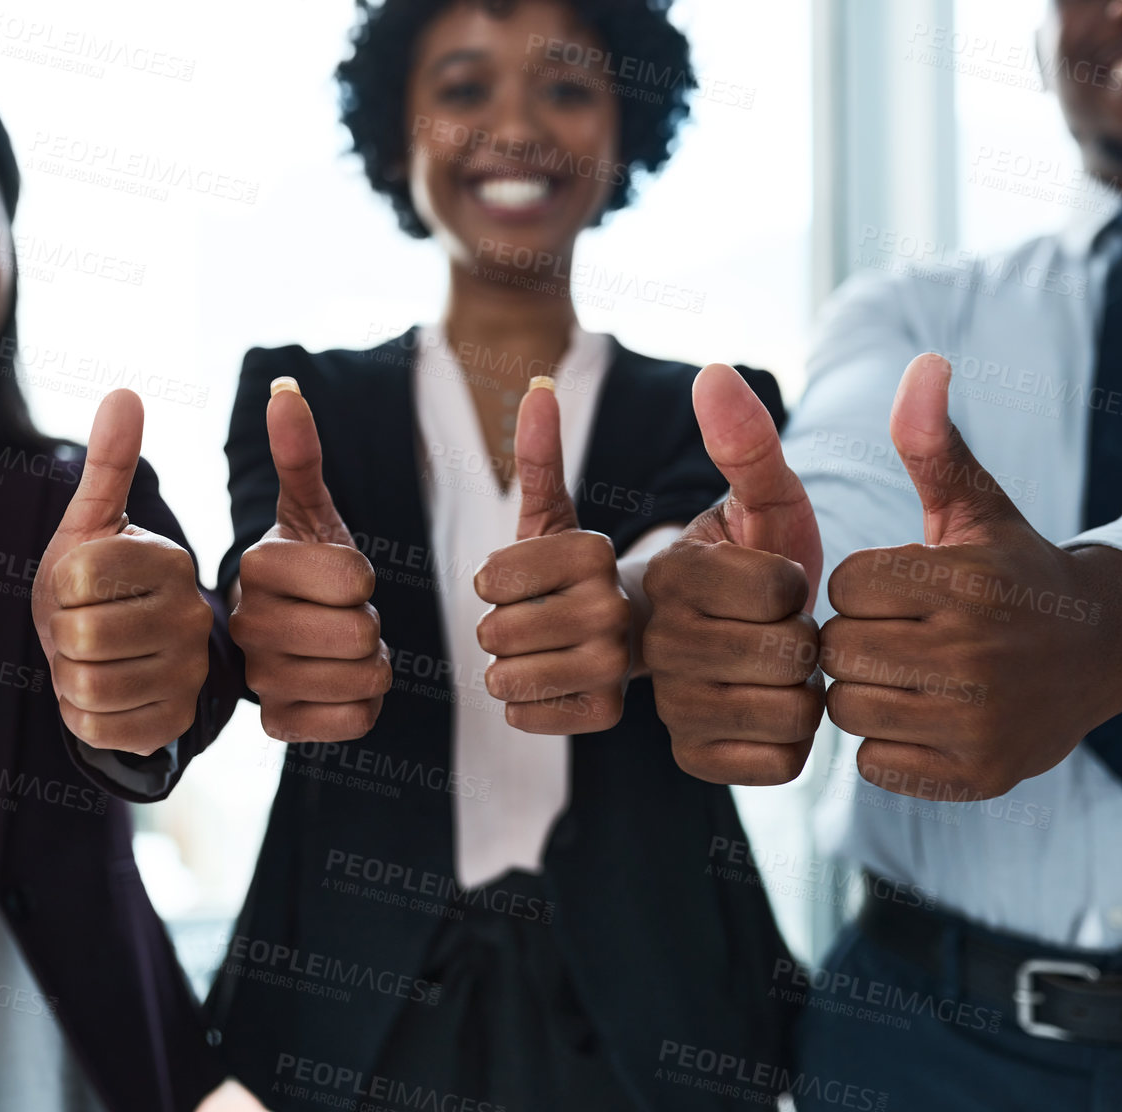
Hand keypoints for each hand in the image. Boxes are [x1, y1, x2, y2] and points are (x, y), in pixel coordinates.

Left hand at [32, 389, 211, 756]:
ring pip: (87, 684)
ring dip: (68, 676)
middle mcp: (193, 615)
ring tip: (86, 658)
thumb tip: (127, 391)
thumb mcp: (93, 526)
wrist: (123, 658)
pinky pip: (97, 726)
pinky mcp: (173, 721)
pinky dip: (80, 714)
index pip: (78, 575)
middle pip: (80, 634)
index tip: (78, 585)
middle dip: (60, 635)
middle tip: (77, 627)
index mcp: (171, 559)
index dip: (59, 586)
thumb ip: (108, 464)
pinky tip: (98, 692)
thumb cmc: (96, 584)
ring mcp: (189, 673)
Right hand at [230, 378, 390, 741]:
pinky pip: (355, 722)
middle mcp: (245, 624)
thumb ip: (300, 454)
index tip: (341, 577)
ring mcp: (258, 679)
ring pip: (365, 678)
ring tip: (344, 649)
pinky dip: (364, 705)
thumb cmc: (307, 569)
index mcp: (256, 564)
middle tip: (346, 617)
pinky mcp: (276, 724)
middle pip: (362, 633)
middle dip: (372, 624)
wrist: (284, 637)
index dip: (365, 579)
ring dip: (373, 665)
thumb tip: (284, 388)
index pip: (356, 578)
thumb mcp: (308, 511)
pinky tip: (340, 685)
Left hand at [472, 379, 628, 733]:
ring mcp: (614, 666)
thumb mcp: (552, 515)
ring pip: (502, 676)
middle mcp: (614, 609)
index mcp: (596, 552)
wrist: (630, 635)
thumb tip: (537, 386)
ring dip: (504, 666)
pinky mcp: (605, 715)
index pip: (491, 576)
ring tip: (540, 650)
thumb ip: (540, 456)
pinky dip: (522, 703)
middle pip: (493, 631)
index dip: (492, 580)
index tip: (523, 577)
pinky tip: (553, 681)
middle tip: (532, 619)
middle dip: (495, 627)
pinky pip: (519, 714)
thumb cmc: (572, 573)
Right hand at [642, 365, 824, 783]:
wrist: (747, 642)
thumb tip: (714, 371)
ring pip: (790, 712)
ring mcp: (670, 706)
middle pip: (788, 656)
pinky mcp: (695, 759)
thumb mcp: (766, 500)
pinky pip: (782, 761)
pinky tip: (778, 709)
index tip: (783, 582)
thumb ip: (748, 444)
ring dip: (809, 691)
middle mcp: (654, 644)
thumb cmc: (764, 560)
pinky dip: (800, 739)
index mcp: (670, 573)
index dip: (804, 587)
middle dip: (811, 642)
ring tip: (786, 670)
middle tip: (789, 629)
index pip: (780, 591)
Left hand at [820, 354, 1121, 798]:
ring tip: (903, 671)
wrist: (1100, 651)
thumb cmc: (1013, 570)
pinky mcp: (976, 773)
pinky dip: (884, 743)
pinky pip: (873, 763)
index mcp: (966, 582)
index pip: (844, 588)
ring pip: (849, 709)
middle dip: (853, 639)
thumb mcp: (976, 505)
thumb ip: (933, 443)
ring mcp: (978, 720)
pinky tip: (920, 714)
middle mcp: (974, 654)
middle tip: (895, 634)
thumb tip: (923, 363)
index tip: (896, 588)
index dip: (859, 587)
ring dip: (863, 691)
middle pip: (838, 651)